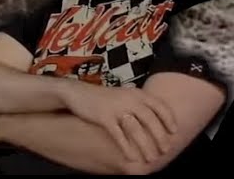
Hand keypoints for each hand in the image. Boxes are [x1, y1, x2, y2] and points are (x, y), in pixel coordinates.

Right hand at [62, 82, 177, 164]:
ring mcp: (116, 108)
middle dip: (160, 137)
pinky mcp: (104, 117)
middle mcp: (129, 99)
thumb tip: (158, 123)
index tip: (174, 132)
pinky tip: (132, 157)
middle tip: (165, 150)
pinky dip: (127, 148)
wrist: (76, 92)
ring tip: (151, 158)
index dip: (169, 120)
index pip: (160, 106)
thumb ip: (140, 105)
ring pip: (137, 130)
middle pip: (151, 120)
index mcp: (136, 93)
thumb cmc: (103, 98)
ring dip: (146, 146)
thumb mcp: (124, 95)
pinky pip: (119, 135)